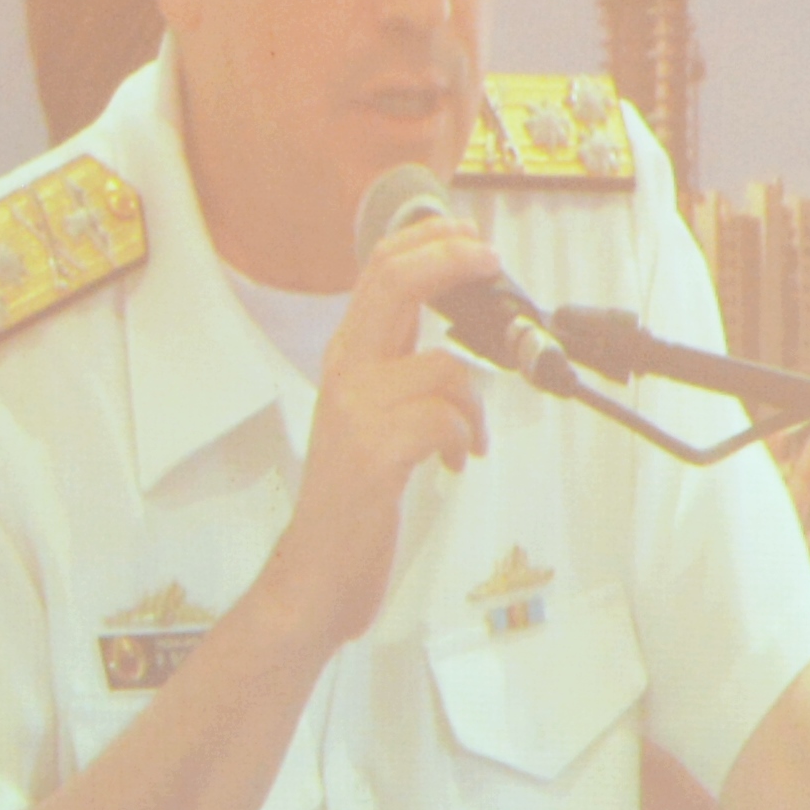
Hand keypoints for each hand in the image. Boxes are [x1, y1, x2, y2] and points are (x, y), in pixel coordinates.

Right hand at [242, 216, 498, 658]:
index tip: (471, 237)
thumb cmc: (353, 499)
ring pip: (442, 366)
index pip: (379, 271)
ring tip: (468, 439)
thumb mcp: (369, 416)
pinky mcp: (376, 452)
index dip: (429, 241)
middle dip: (451, 259)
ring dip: (474, 405)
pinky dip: (464, 438)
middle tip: (491, 261)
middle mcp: (345, 374)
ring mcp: (357, 411)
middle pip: (394, 281)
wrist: (318, 571)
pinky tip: (455, 463)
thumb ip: (398, 369)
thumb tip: (444, 333)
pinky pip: (444, 418)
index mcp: (346, 359)